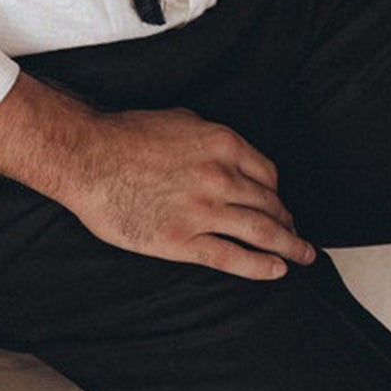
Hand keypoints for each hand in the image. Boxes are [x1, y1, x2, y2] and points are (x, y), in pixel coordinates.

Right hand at [57, 105, 316, 280]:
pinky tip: (277, 271)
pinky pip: (233, 257)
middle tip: (295, 234)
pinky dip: (261, 267)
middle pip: (270, 205)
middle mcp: (221, 177)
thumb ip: (209, 138)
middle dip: (287, 222)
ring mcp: (204, 211)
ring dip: (289, 246)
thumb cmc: (126, 136)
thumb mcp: (181, 119)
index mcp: (223, 145)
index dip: (276, 193)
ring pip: (261, 232)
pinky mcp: (183, 240)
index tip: (278, 204)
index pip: (267, 175)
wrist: (88, 158)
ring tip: (302, 256)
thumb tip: (223, 152)